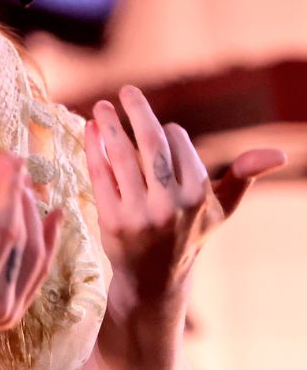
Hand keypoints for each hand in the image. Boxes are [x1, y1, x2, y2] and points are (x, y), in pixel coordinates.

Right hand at [0, 152, 60, 369]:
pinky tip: (52, 221)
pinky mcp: (12, 312)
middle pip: (24, 240)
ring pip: (37, 256)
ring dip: (36, 216)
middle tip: (13, 162)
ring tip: (28, 184)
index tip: (8, 162)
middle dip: (21, 196)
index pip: (4, 234)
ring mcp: (9, 311)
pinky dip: (49, 244)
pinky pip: (38, 274)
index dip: (9, 194)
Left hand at [85, 85, 286, 298]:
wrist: (154, 278)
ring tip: (101, 107)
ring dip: (110, 126)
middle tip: (126, 90)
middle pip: (151, 145)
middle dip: (138, 111)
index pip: (179, 145)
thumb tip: (279, 154)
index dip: (169, 131)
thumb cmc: (189, 234)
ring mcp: (138, 213)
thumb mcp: (221, 209)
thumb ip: (244, 177)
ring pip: (121, 157)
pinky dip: (94, 149)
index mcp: (198, 196)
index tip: (162, 128)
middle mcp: (170, 205)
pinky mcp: (111, 220)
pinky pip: (100, 175)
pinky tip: (90, 130)